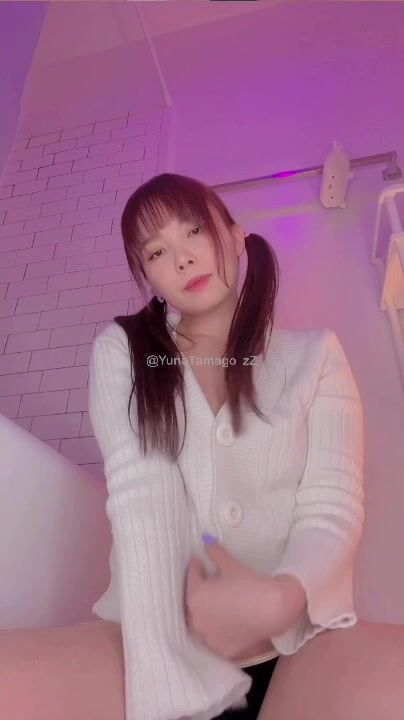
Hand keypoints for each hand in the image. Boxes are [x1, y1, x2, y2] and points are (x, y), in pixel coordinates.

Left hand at [185, 537, 279, 661]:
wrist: (274, 609)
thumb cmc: (249, 584)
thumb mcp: (230, 565)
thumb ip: (215, 552)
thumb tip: (206, 539)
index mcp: (195, 597)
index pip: (192, 577)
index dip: (196, 567)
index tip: (199, 561)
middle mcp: (196, 620)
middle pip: (194, 601)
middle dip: (200, 590)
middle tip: (209, 580)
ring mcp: (209, 638)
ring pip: (202, 622)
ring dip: (206, 611)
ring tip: (218, 602)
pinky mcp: (222, 650)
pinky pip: (215, 637)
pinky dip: (218, 629)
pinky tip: (226, 620)